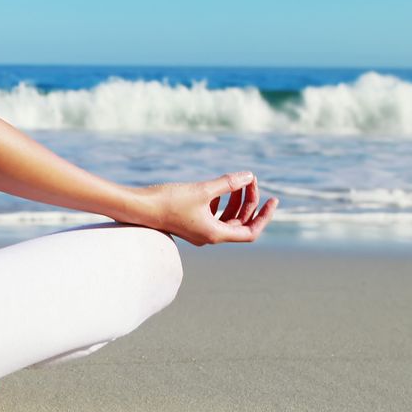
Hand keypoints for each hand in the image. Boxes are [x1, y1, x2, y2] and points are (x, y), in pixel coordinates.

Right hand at [142, 171, 278, 245]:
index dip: (264, 216)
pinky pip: (213, 216)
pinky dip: (221, 203)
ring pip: (226, 219)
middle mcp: (208, 236)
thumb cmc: (168, 201)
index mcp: (214, 234)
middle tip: (251, 180)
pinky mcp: (188, 222)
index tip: (273, 200)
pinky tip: (219, 188)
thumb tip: (249, 175)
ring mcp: (198, 230)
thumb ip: (228, 183)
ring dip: (235, 201)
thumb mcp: (202, 190)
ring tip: (238, 182)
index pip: (251, 232)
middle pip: (239, 223)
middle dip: (249, 201)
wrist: (138, 208)